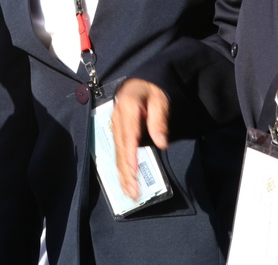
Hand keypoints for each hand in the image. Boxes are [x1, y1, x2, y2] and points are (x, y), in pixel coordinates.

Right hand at [111, 79, 169, 200]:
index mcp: (127, 108)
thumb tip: (162, 143)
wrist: (137, 84)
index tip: (134, 172)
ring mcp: (115, 127)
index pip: (129, 135)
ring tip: (129, 192)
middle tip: (134, 192)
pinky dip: (121, 169)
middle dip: (127, 172)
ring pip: (118, 154)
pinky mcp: (116, 134)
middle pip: (121, 149)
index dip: (131, 155)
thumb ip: (159, 120)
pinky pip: (118, 154)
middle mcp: (117, 120)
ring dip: (123, 175)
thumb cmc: (151, 91)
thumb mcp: (160, 100)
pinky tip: (124, 182)